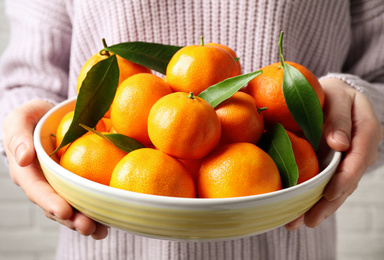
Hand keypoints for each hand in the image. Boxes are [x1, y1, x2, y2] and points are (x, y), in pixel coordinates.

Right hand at [3, 100, 107, 238]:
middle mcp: (44, 184)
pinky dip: (97, 210)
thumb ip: (18, 136)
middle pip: (56, 205)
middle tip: (88, 227)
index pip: (37, 189)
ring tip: (101, 230)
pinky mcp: (76, 183)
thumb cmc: (34, 117)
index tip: (64, 211)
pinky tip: (110, 221)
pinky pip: (86, 198)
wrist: (51, 118)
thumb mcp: (21, 118)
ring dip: (86, 221)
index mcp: (27, 171)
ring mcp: (61, 186)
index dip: (50, 202)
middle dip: (72, 219)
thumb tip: (23, 158)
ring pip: (72, 208)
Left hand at [285, 78, 382, 229]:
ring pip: (338, 188)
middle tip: (308, 220)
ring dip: (319, 207)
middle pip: (348, 180)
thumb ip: (339, 118)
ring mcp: (348, 160)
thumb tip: (340, 144)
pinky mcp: (335, 166)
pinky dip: (314, 198)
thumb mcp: (337, 96)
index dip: (346, 177)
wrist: (332, 95)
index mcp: (367, 129)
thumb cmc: (333, 93)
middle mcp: (360, 150)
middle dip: (329, 203)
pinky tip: (298, 212)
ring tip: (297, 222)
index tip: (331, 193)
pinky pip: (327, 184)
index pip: (360, 157)